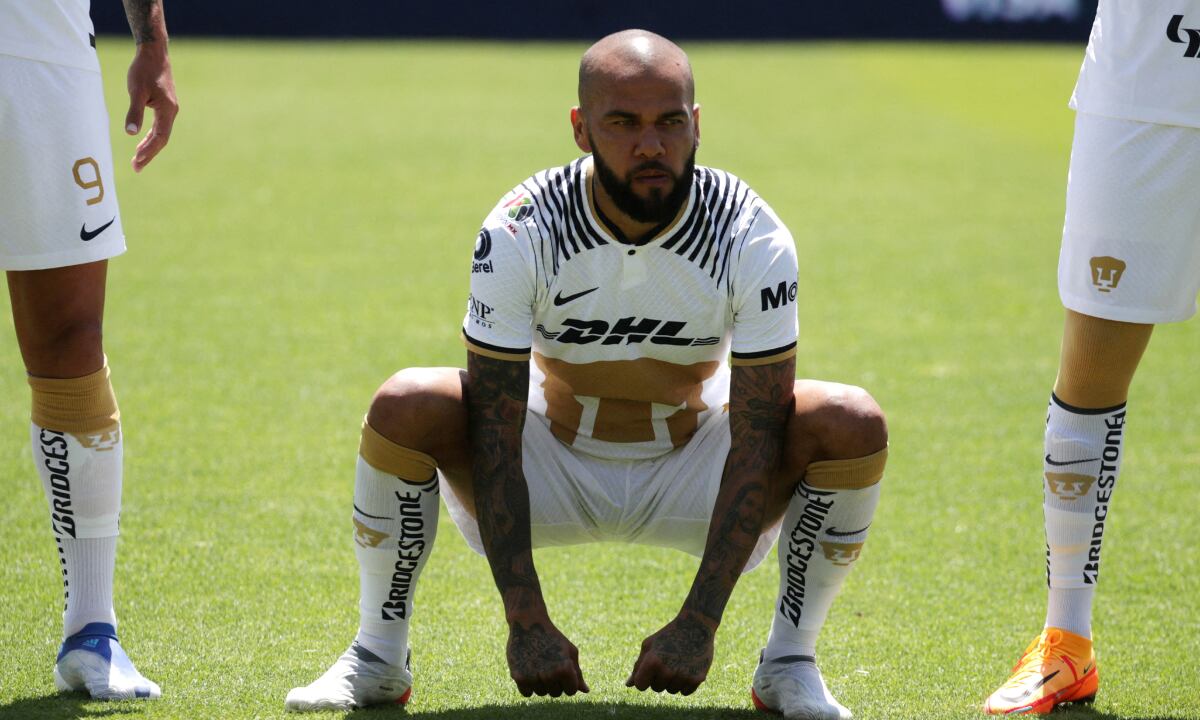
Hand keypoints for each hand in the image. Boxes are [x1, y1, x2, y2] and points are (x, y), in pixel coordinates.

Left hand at [125, 43, 177, 171]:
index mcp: (167, 110)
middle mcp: (172, 112)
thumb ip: (134, 113)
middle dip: (149, 154)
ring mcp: (169, 109)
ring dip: (150, 147)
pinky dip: (151, 136)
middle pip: (162, 139)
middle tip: (136, 168)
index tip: (137, 163)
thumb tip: (131, 134)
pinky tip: (142, 141)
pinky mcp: (165, 105)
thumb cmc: (144, 70)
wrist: (154, 52)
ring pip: (161, 134)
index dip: (149, 152)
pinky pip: (159, 126)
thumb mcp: (136, 91)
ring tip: (138, 159)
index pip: (160, 138)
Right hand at [506, 615, 588, 697]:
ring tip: (538, 664)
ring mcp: (534, 677)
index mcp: (565, 669)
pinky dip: (527, 686)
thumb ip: (577, 673)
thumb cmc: (553, 637)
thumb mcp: (570, 651)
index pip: (571, 691)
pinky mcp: (518, 677)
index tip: (563, 669)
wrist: (528, 622)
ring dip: (541, 683)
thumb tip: (586, 691)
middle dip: (554, 682)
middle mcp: (550, 675)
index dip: (568, 682)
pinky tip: (528, 670)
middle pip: (555, 693)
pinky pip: (527, 693)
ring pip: (541, 693)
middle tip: (549, 664)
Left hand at [626, 610, 715, 694]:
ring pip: (671, 690)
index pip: (640, 685)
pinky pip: (685, 692)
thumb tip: (629, 685)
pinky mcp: (698, 678)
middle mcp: (667, 671)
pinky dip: (685, 683)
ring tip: (679, 661)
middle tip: (668, 659)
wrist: (696, 625)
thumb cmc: (668, 634)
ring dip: (673, 680)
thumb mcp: (649, 645)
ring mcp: (683, 676)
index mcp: (652, 661)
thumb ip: (638, 666)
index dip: (644, 678)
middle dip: (659, 677)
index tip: (650, 668)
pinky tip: (689, 667)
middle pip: (656, 688)